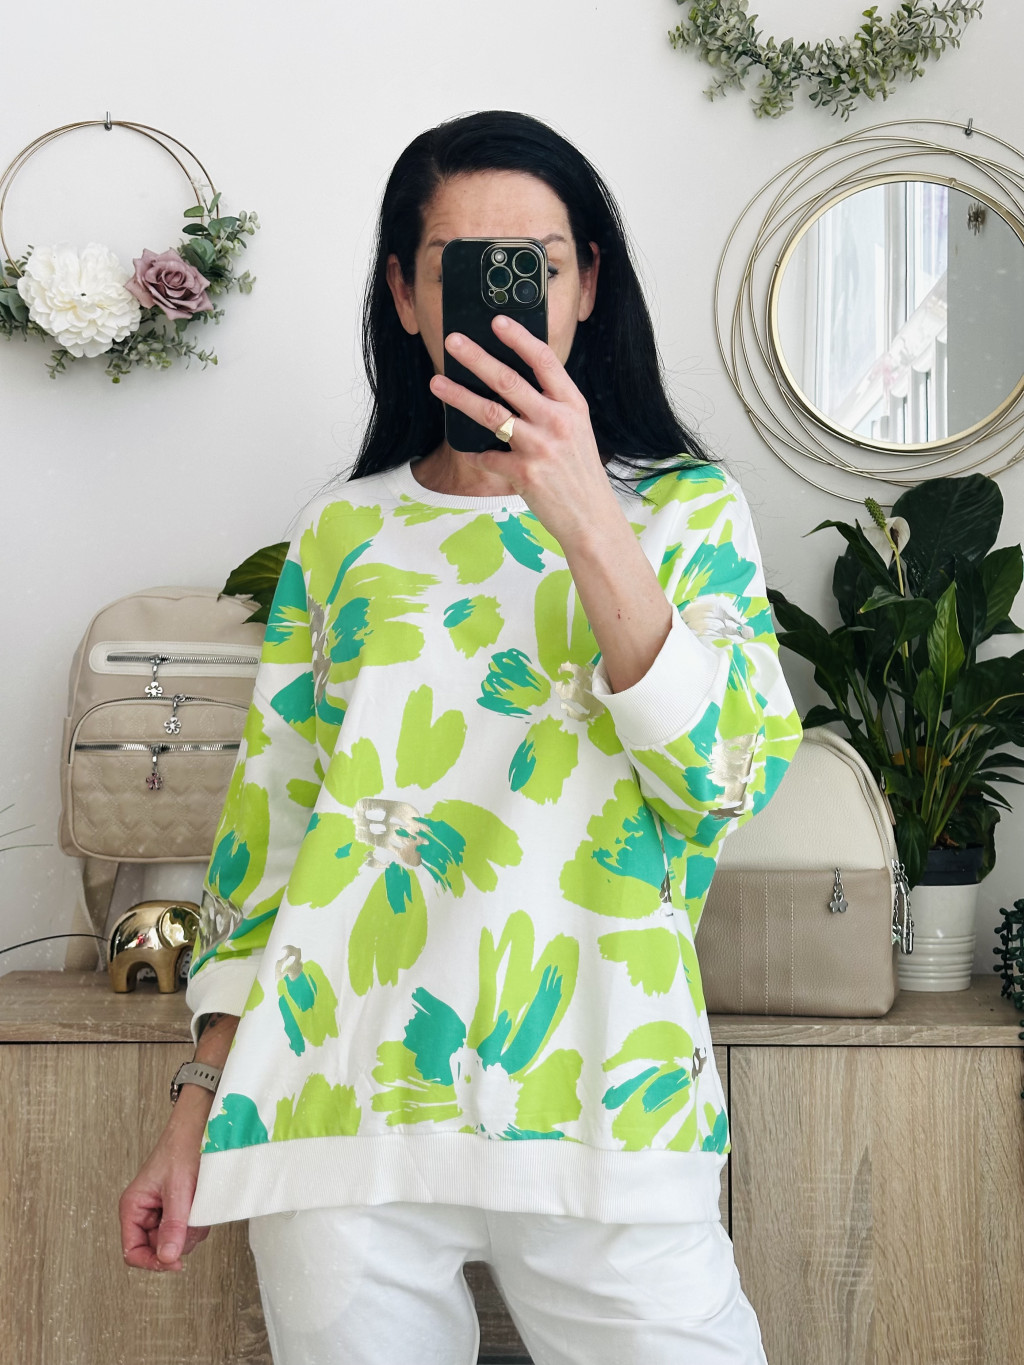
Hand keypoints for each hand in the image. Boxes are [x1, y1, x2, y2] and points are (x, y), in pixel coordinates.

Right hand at [119, 1098, 211, 1271]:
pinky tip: (201, 1202)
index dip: (151, 1262)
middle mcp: (145, 1212)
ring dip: (191, 1229)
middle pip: (158, 1249)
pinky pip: (188, 1229)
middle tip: (192, 1218)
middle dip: (178, 1239)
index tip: (174, 1263)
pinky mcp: (179, 1209)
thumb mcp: (178, 1189)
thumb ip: (173, 1225)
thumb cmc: (182, 1147)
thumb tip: (167, 1258)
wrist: (201, 1126)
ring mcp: (162, 1212)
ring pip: (176, 1241)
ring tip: (197, 1203)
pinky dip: (198, 1221)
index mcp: (133, 1207)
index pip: (132, 1252)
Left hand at [428, 314, 621, 551]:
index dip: (519, 338)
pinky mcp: (524, 473)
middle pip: (509, 380)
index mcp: (572, 406)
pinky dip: (476, 453)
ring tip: (437, 383)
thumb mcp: (577, 431)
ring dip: (458, 396)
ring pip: (489, 413)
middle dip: (476, 357)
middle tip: (453, 341)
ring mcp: (540, 447)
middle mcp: (557, 422)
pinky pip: (488, 456)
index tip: (497, 321)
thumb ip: (551, 407)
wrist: (592, 519)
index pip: (544, 361)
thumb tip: (512, 384)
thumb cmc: (580, 474)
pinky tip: (470, 451)